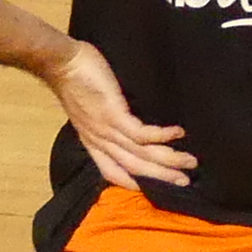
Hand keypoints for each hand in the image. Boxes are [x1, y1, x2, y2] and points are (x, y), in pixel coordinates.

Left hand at [50, 40, 194, 184]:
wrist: (61, 63)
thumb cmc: (75, 79)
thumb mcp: (87, 109)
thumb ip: (105, 120)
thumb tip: (127, 121)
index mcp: (93, 141)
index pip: (112, 172)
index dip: (133, 183)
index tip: (156, 187)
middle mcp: (100, 141)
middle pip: (135, 168)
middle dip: (162, 177)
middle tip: (186, 181)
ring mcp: (107, 130)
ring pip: (142, 155)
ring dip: (169, 160)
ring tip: (190, 161)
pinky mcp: (114, 116)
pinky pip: (142, 134)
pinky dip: (162, 136)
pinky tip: (179, 133)